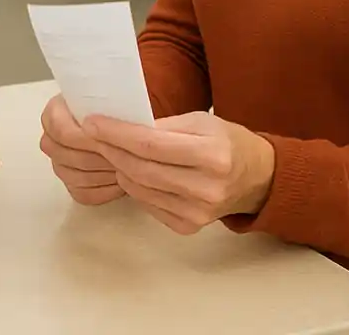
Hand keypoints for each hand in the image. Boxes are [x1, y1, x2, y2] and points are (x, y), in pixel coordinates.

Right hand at [39, 94, 124, 205]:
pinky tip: (119, 181)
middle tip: (119, 154)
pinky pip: (82, 193)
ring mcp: (61, 161)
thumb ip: (105, 103)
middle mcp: (53, 136)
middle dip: (93, 156)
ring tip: (123, 166)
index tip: (105, 137)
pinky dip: (102, 190)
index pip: (58, 128)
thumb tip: (104, 115)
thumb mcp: (115, 95)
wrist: (131, 124)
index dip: (81, 136)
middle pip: (62, 154)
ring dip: (99, 173)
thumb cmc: (122, 106)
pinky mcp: (73, 183)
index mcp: (57, 110)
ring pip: (71, 175)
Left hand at [83, 112, 275, 235]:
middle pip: (141, 169)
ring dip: (118, 167)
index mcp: (212, 155)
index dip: (116, 133)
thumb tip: (121, 124)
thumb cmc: (225, 141)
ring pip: (140, 188)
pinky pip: (147, 204)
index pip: (150, 145)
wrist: (256, 179)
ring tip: (107, 148)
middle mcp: (206, 188)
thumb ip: (163, 125)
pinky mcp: (188, 227)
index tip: (92, 122)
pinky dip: (133, 185)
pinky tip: (129, 169)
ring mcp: (197, 213)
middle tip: (92, 133)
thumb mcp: (200, 121)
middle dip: (110, 149)